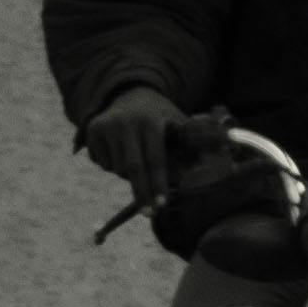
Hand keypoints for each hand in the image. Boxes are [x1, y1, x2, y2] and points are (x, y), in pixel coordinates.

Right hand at [80, 86, 187, 208]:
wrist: (130, 93)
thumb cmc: (161, 116)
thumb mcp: (178, 122)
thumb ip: (193, 142)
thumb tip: (215, 163)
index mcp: (150, 122)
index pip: (154, 159)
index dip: (159, 183)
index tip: (163, 204)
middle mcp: (125, 122)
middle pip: (133, 168)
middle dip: (142, 193)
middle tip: (149, 213)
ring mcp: (105, 126)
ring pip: (117, 169)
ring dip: (129, 177)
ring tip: (138, 161)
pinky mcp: (92, 131)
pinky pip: (102, 163)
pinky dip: (113, 168)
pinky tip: (121, 152)